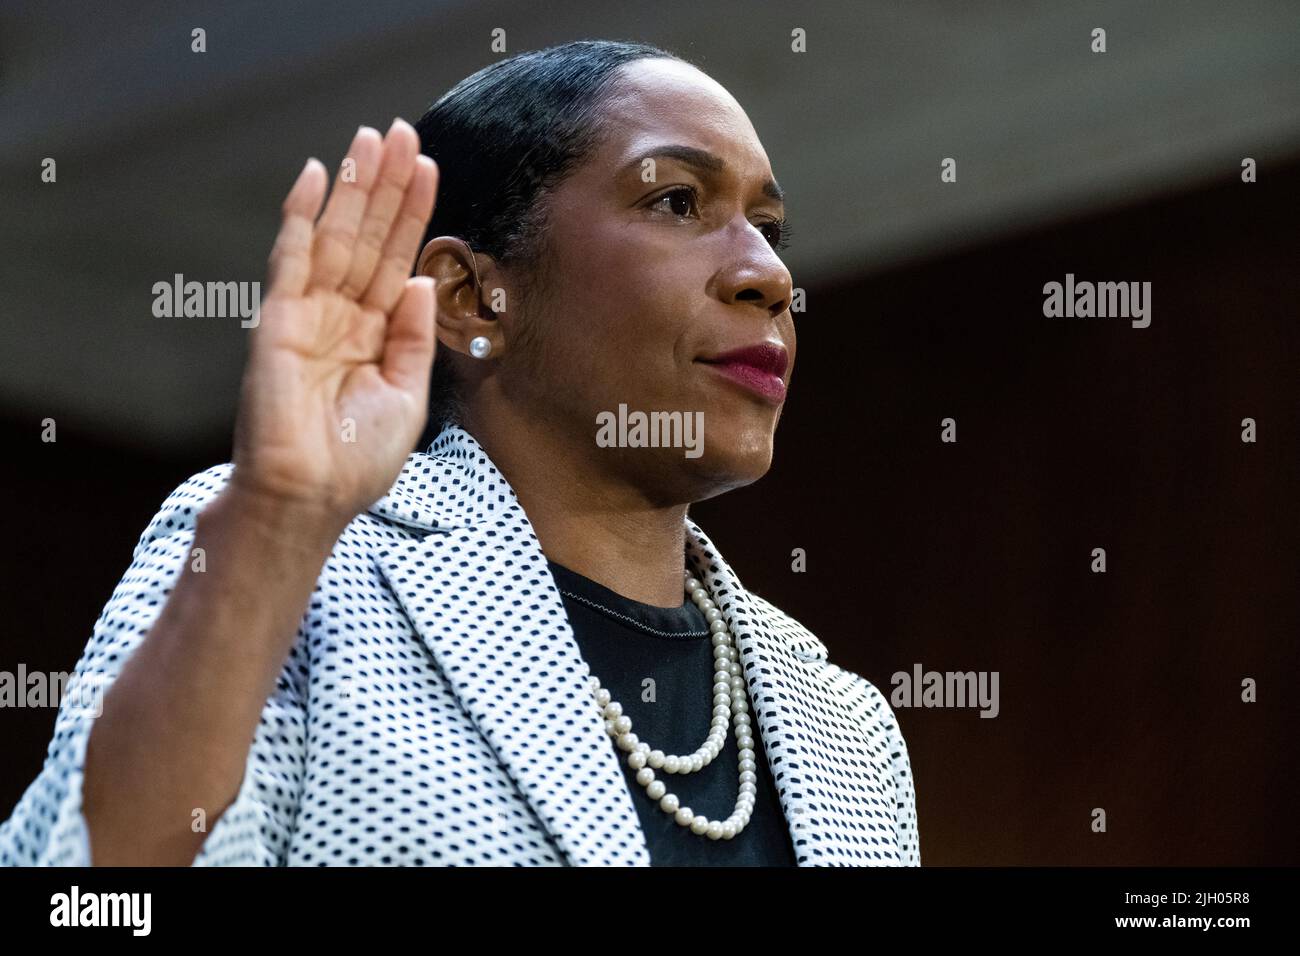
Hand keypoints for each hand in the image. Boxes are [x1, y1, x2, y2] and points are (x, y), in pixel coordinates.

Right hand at [230, 118, 439, 523]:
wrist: (309, 499)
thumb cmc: (355, 461)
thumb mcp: (405, 396)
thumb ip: (411, 337)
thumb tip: (419, 280)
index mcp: (372, 334)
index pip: (395, 259)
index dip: (412, 214)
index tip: (427, 167)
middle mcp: (340, 316)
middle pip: (367, 237)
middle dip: (386, 186)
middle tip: (403, 132)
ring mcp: (307, 314)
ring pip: (335, 236)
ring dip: (353, 187)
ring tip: (373, 138)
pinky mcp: (277, 320)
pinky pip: (290, 257)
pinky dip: (300, 215)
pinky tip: (315, 174)